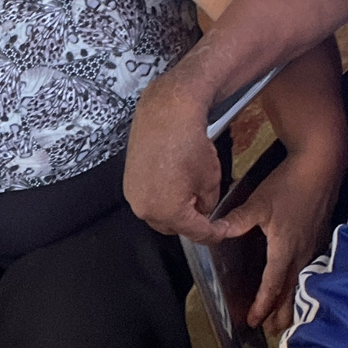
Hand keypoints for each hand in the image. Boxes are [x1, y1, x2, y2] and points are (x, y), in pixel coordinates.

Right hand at [124, 72, 222, 238]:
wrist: (165, 113)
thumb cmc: (187, 141)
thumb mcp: (211, 178)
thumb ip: (208, 203)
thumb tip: (203, 209)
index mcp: (168, 212)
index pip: (195, 232)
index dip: (213, 234)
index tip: (220, 232)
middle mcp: (145, 208)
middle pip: (173, 227)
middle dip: (190, 221)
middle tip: (205, 210)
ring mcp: (133, 195)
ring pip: (158, 214)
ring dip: (174, 210)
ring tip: (189, 192)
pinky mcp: (128, 182)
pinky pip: (147, 199)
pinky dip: (161, 196)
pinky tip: (173, 181)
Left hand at [211, 142, 345, 334]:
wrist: (322, 166)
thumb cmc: (289, 185)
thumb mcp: (258, 203)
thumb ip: (237, 222)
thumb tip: (214, 233)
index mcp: (284, 249)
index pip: (272, 285)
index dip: (262, 305)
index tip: (253, 321)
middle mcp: (301, 253)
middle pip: (290, 291)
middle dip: (280, 313)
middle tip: (272, 331)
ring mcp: (313, 246)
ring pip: (301, 281)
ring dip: (292, 301)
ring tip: (286, 318)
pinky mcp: (319, 237)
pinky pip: (308, 269)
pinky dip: (300, 284)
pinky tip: (298, 284)